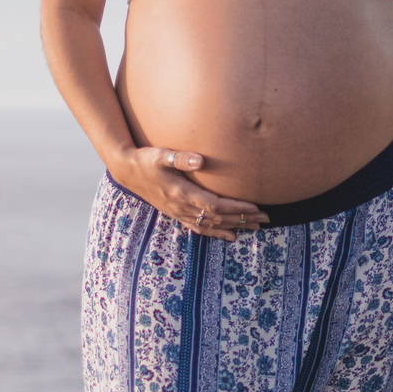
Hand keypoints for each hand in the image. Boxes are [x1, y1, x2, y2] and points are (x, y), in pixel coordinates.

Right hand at [116, 147, 268, 240]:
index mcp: (181, 193)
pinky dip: (217, 233)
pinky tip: (230, 236)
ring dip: (234, 227)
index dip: (235, 208)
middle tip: (265, 219)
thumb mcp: (161, 155)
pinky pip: (200, 228)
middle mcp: (182, 207)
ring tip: (255, 228)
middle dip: (242, 219)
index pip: (214, 205)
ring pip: (211, 225)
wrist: (127, 171)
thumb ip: (180, 158)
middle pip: (217, 218)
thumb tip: (200, 161)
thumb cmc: (145, 160)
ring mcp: (179, 213)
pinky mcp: (176, 213)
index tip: (255, 207)